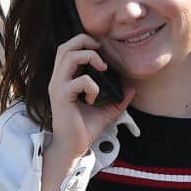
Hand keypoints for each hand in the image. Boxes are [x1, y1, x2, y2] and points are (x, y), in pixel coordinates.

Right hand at [46, 33, 131, 167]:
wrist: (72, 148)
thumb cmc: (84, 129)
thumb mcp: (105, 111)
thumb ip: (117, 99)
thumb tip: (131, 88)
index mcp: (65, 78)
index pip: (69, 49)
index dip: (85, 43)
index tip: (102, 53)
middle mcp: (58, 79)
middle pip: (66, 46)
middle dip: (85, 42)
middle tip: (102, 55)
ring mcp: (58, 87)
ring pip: (70, 56)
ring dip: (90, 58)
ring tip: (102, 70)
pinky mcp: (62, 97)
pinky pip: (80, 81)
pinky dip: (93, 86)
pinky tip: (93, 99)